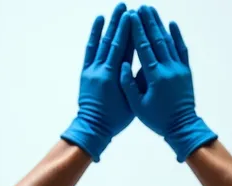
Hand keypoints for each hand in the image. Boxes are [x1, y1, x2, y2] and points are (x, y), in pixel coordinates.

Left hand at [61, 4, 132, 161]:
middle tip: (127, 6)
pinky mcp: (86, 72)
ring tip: (118, 8)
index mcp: (116, 78)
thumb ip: (135, 82)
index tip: (137, 17)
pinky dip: (94, 34)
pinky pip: (90, 49)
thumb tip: (145, 63)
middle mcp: (103, 70)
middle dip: (121, 23)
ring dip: (110, 24)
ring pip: (102, 42)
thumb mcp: (131, 103)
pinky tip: (99, 20)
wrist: (93, 128)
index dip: (131, 32)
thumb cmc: (115, 120)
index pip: (125, 49)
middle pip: (114, 41)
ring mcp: (93, 70)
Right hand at [121, 6, 216, 161]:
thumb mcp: (138, 107)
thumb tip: (122, 64)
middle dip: (148, 22)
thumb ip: (129, 85)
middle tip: (141, 7)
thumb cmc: (157, 120)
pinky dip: (177, 36)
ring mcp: (179, 69)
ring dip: (159, 25)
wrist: (182, 127)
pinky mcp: (186, 71)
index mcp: (155, 77)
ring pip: (168, 42)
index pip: (144, 48)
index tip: (131, 16)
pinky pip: (181, 50)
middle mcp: (168, 69)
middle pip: (156, 40)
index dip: (137, 30)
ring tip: (151, 11)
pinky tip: (172, 24)